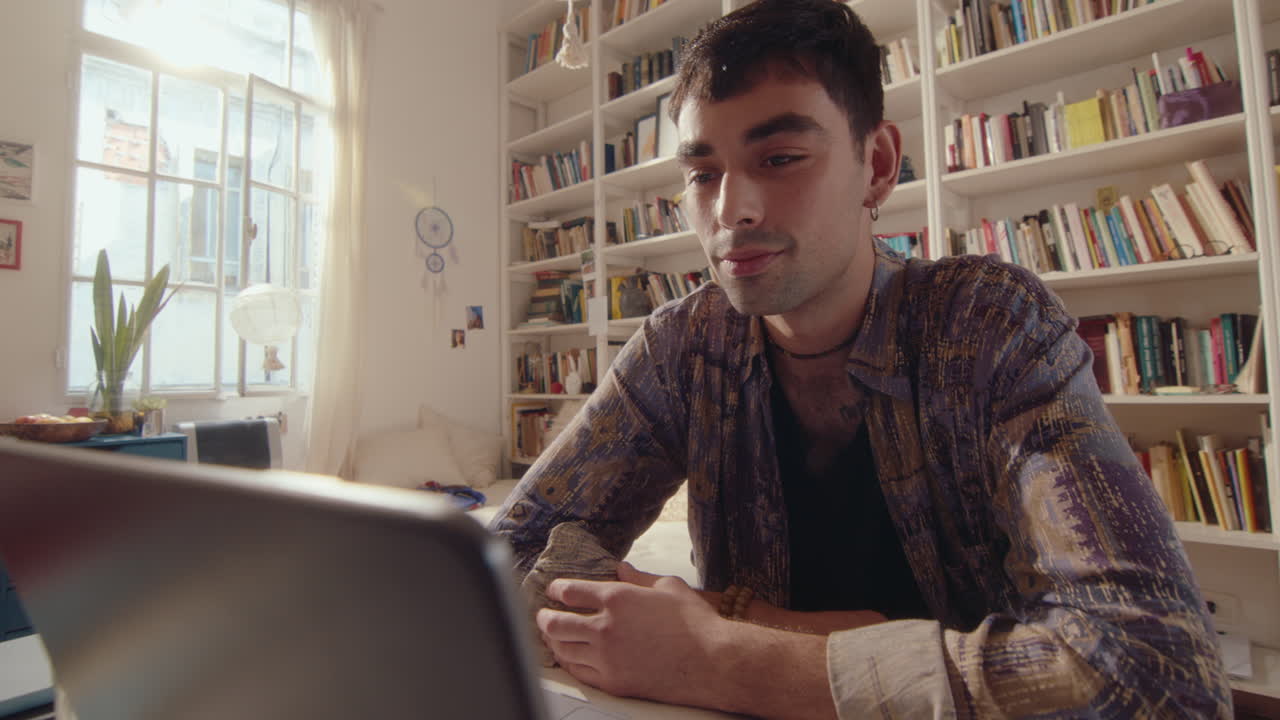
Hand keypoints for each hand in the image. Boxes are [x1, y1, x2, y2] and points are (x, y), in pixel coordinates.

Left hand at [535, 561, 724, 705]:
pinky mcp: (613, 682)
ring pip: (562, 649)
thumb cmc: (695, 622)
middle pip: (555, 623)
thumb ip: (639, 577)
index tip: (554, 591)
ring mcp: (606, 657)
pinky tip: (570, 658)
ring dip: (553, 641)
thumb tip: (621, 568)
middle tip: (543, 615)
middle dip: (544, 617)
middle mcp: (605, 627)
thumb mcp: (668, 587)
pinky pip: (577, 672)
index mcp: (616, 598)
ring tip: (553, 637)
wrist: (711, 661)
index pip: (570, 591)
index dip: (557, 590)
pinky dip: (568, 663)